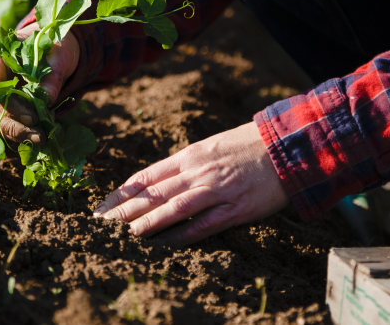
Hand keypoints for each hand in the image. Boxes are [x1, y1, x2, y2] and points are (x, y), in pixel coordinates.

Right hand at [0, 23, 79, 144]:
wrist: (55, 51)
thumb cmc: (54, 46)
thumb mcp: (59, 54)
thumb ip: (52, 75)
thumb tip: (46, 99)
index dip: (7, 101)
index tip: (30, 117)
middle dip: (15, 122)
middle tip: (38, 133)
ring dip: (17, 131)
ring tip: (41, 138)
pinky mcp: (4, 105)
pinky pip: (4, 122)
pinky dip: (19, 132)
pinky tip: (36, 138)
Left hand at [93, 122, 288, 246]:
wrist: (287, 144)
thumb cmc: (247, 145)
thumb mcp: (210, 146)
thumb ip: (185, 164)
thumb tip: (157, 181)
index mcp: (190, 155)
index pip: (147, 175)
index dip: (122, 193)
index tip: (103, 207)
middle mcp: (198, 171)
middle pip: (154, 193)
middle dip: (126, 211)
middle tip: (102, 226)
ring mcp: (217, 190)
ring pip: (174, 208)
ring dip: (148, 223)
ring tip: (126, 236)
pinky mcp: (237, 208)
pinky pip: (205, 224)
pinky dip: (183, 235)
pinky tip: (165, 244)